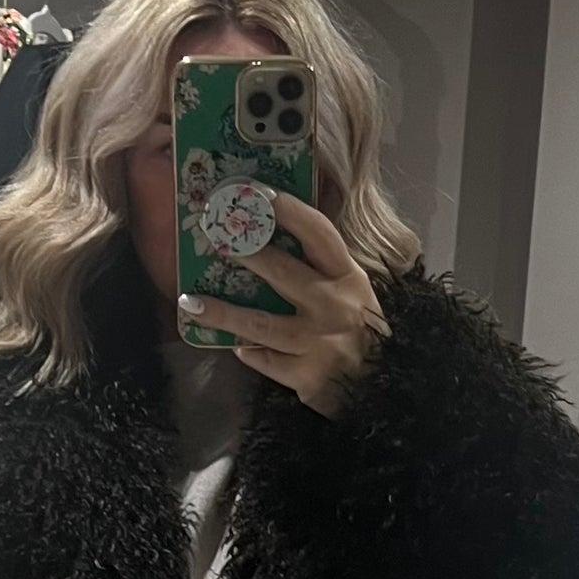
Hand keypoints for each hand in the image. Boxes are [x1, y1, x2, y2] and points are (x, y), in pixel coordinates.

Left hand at [179, 193, 388, 417]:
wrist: (387, 386)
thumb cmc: (361, 332)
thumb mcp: (354, 292)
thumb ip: (322, 269)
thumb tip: (273, 238)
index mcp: (347, 276)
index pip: (317, 233)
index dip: (287, 209)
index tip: (257, 192)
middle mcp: (333, 305)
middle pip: (281, 272)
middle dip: (245, 253)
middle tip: (215, 239)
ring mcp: (318, 343)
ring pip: (260, 324)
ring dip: (222, 313)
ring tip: (191, 303)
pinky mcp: (306, 377)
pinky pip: (266, 360)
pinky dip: (249, 352)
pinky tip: (235, 345)